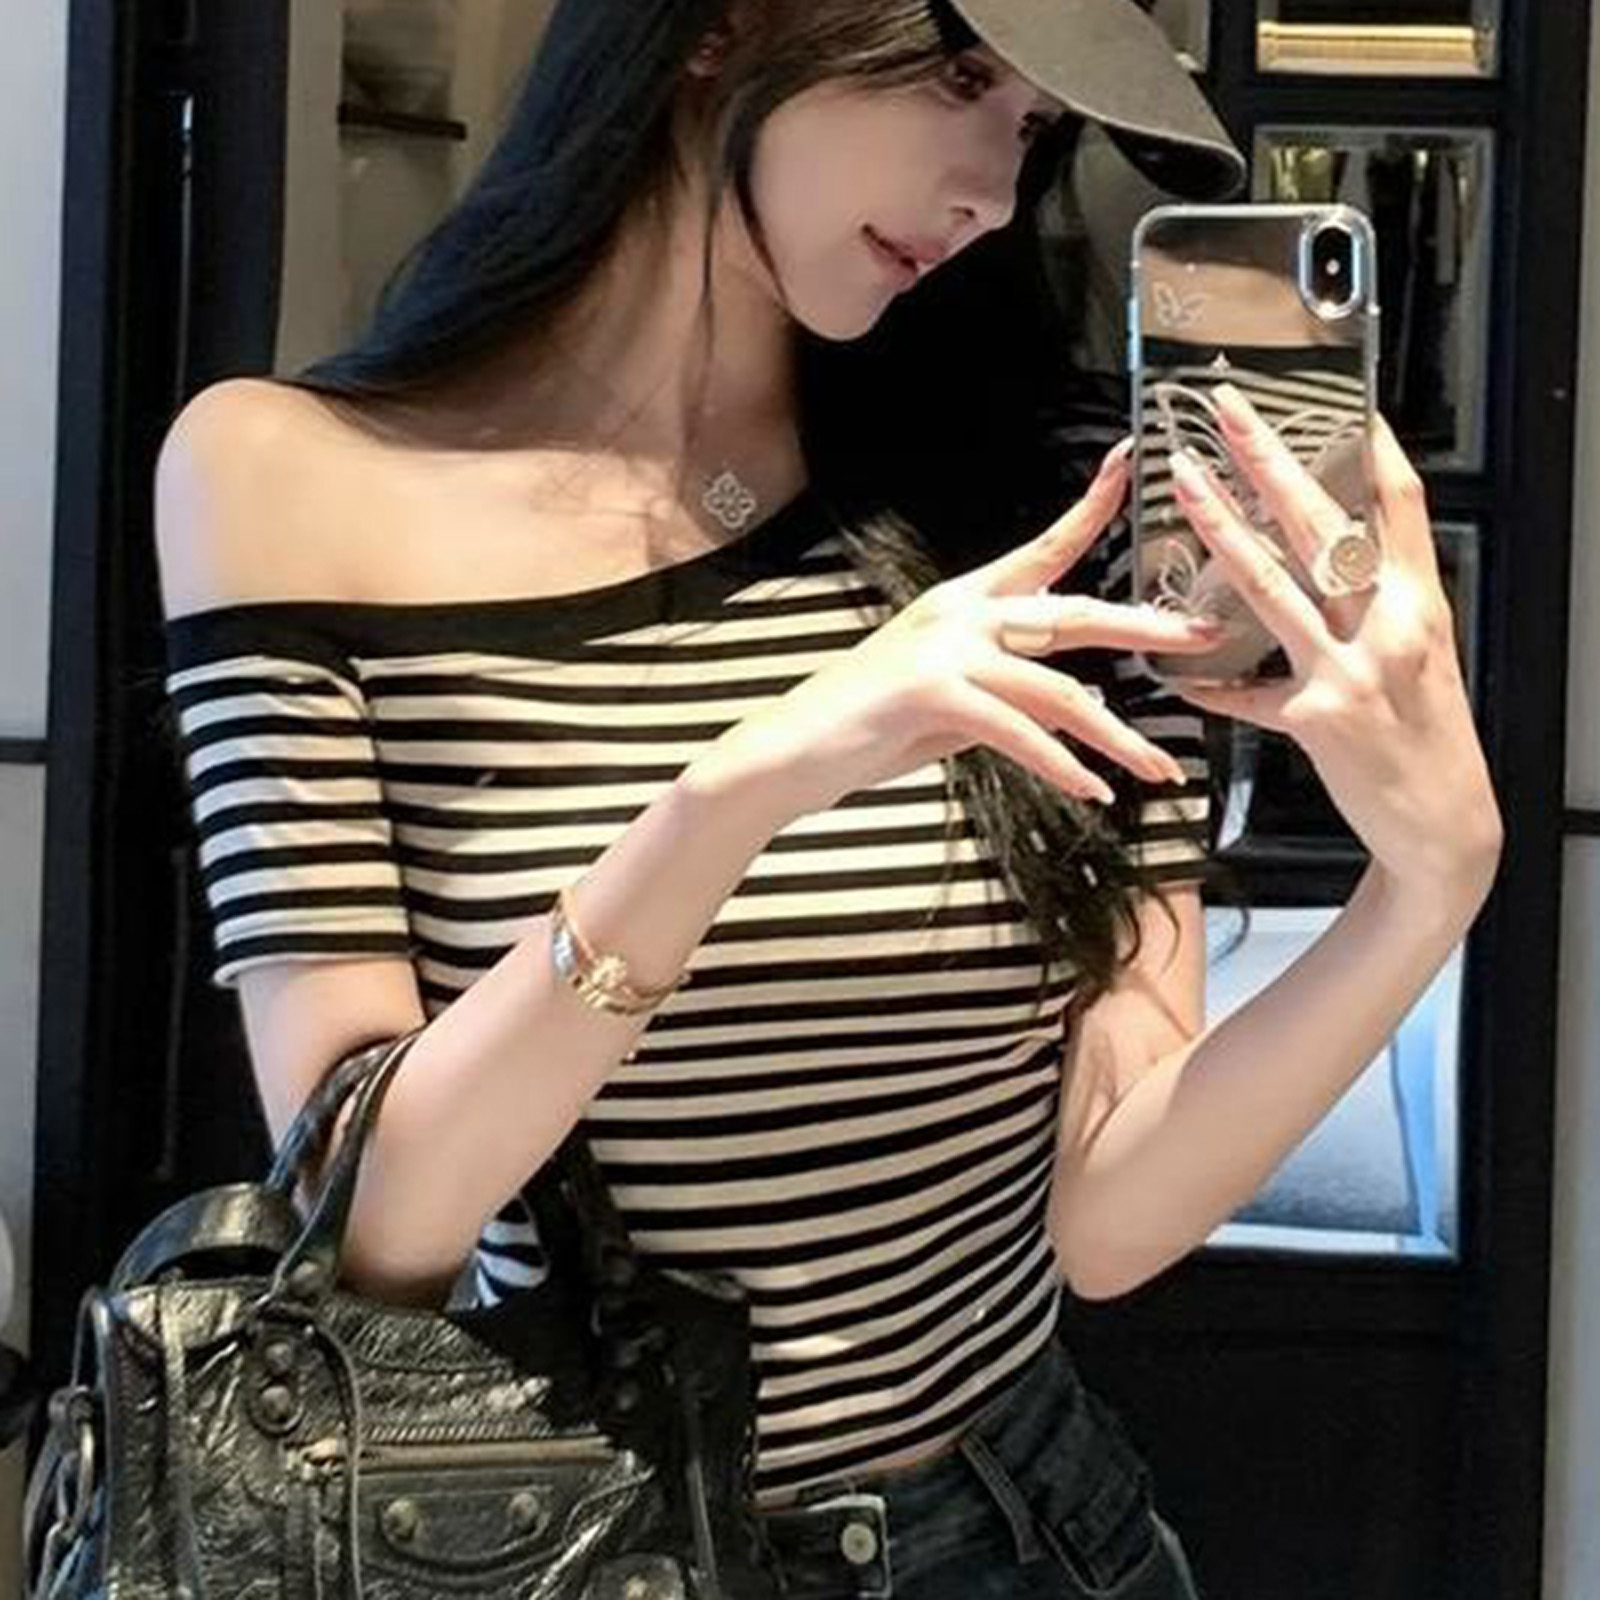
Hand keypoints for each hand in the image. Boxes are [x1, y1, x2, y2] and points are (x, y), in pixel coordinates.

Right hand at [689, 438, 1225, 821]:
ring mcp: (944, 648)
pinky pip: (1018, 730)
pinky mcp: (931, 691)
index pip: (1043, 550)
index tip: (1133, 464)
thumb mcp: (949, 701)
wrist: (791, 752)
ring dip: (1115, 737)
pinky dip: (1060, 767)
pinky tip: (1091, 792)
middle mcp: (960, 613)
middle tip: (1207, 636)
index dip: (1091, 507)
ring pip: (1058, 689)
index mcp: (965, 602)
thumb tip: (1063, 713)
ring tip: (1158, 768)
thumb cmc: (866, 727)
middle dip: (1147, 627)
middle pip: (1074, 613)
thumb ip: (1004, 691)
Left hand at [1165, 384, 1503, 895]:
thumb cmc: (1427, 736)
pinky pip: (1246, 691)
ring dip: (1222, 529)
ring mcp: (1351, 670)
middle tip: (1229, 412)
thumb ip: (1374, 611)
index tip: (1347, 403)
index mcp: (1421, 605)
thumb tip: (1328, 569)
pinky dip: (1211, 683)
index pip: (1401, 507)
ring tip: (1186, 485)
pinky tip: (1177, 674)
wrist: (1444, 823)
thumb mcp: (1419, 659)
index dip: (1375, 449)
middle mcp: (1391, 627)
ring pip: (1273, 583)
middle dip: (1271, 459)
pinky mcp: (1315, 716)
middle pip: (1322, 525)